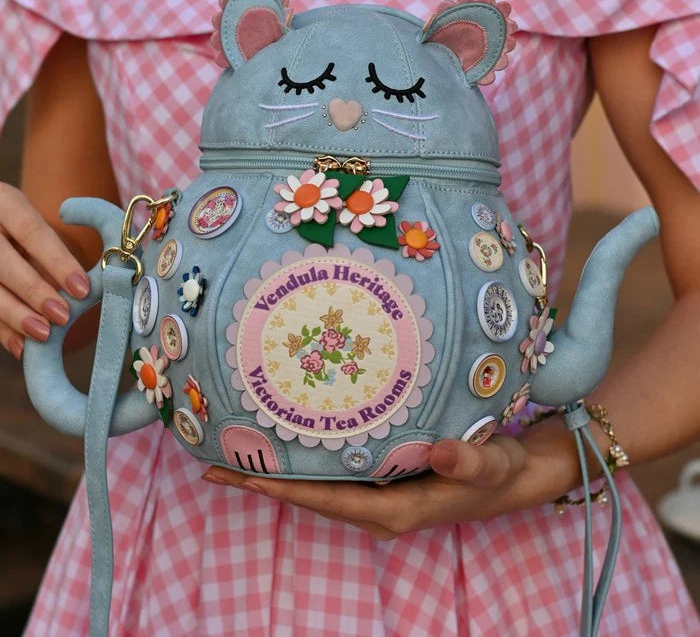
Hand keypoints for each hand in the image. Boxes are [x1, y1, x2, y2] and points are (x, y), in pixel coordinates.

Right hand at [0, 183, 89, 358]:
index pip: (32, 231)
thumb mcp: (28, 222)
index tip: (83, 289)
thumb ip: (51, 250)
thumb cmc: (13, 227)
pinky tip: (21, 346)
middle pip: (2, 261)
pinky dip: (1, 330)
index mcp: (4, 202)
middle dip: (34, 291)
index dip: (58, 262)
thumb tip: (86, 291)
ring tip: (44, 334)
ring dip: (14, 315)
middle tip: (63, 316)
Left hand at [202, 435, 535, 539]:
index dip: (288, 490)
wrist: (509, 478)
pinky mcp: (377, 481)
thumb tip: (446, 455)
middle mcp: (376, 507)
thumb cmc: (499, 472)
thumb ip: (470, 462)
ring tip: (232, 455)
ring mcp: (374, 496)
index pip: (330, 502)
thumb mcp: (493, 465)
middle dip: (264, 483)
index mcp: (395, 510)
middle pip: (310, 497)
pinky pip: (330, 475)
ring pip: (315, 487)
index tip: (247, 478)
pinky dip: (300, 465)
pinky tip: (282, 445)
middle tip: (214, 466)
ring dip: (275, 474)